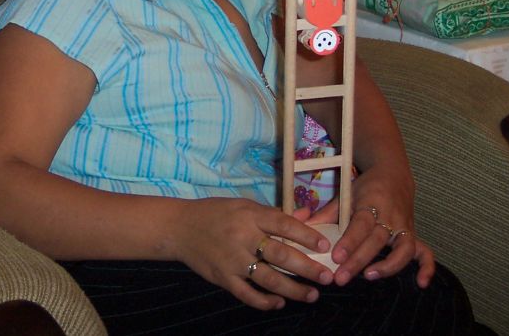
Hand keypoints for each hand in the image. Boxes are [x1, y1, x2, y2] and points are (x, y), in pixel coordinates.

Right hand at [169, 197, 335, 309]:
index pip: (283, 224)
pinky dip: (265, 301)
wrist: (180, 227)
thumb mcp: (244, 206)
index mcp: (250, 215)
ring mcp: (232, 260)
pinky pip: (247, 294)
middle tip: (327, 277)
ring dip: (293, 289)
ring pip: (268, 278)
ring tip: (312, 295)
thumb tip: (306, 214)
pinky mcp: (223, 278)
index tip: (325, 246)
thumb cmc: (216, 214)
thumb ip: (274, 214)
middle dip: (307, 267)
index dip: (306, 235)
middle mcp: (243, 237)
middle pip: (280, 254)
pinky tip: (280, 303)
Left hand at [302, 166, 435, 287]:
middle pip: (377, 240)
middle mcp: (390, 216)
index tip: (336, 257)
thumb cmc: (365, 188)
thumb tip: (302, 230)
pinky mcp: (413, 234)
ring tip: (369, 277)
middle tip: (341, 277)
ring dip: (388, 266)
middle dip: (359, 260)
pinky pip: (425, 252)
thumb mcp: (345, 194)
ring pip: (403, 249)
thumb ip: (326, 214)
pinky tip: (421, 283)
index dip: (350, 242)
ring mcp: (404, 227)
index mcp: (371, 204)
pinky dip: (426, 267)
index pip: (360, 225)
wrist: (393, 174)